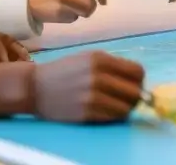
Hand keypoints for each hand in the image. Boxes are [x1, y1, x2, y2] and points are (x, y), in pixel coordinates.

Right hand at [28, 0, 106, 23]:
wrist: (26, 2)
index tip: (103, 2)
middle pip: (90, 4)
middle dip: (90, 8)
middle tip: (83, 7)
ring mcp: (62, 6)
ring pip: (83, 13)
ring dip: (81, 13)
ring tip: (70, 9)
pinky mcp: (58, 17)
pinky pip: (73, 19)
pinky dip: (71, 17)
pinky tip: (60, 13)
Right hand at [32, 50, 146, 122]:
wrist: (36, 87)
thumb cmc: (65, 71)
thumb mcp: (89, 58)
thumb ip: (113, 66)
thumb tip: (138, 79)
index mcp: (101, 59)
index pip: (137, 72)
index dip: (139, 80)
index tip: (134, 84)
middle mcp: (98, 76)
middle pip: (135, 92)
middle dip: (135, 96)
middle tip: (127, 98)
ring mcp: (92, 96)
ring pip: (126, 108)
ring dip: (125, 108)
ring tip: (115, 104)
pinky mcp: (86, 113)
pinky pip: (112, 117)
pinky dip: (113, 115)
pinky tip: (104, 110)